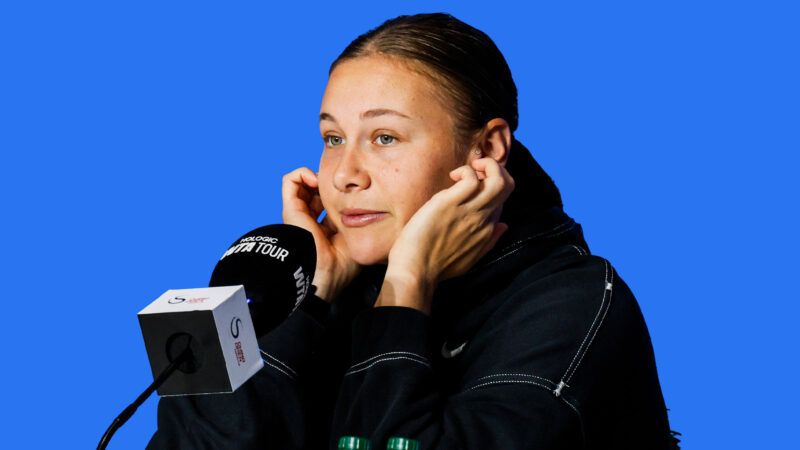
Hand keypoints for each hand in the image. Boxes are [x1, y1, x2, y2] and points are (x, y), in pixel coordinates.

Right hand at [282, 167, 360, 301]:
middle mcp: (312, 222)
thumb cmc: (344, 263)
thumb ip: (364, 224)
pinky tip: (316, 179)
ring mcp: (300, 215)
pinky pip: (290, 181)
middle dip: (329, 184)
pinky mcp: (291, 209)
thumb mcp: (360, 239)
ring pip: (303, 185)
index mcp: (328, 231)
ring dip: (316, 176)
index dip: (342, 194)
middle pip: (317, 193)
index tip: (355, 191)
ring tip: (326, 180)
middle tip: (341, 186)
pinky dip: (302, 173)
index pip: (332, 204)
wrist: (326, 272)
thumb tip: (376, 208)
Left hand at [377, 158, 514, 312]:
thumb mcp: (471, 257)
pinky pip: (471, 179)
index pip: (502, 199)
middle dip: (495, 169)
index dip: (491, 186)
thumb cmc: (437, 266)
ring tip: (468, 169)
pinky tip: (453, 176)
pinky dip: (466, 171)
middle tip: (475, 171)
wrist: (416, 272)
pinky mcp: (450, 204)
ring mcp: (468, 211)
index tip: (474, 186)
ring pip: (498, 180)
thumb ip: (490, 240)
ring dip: (486, 165)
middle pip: (507, 186)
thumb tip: (504, 225)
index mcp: (488, 230)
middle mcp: (483, 219)